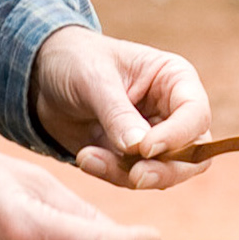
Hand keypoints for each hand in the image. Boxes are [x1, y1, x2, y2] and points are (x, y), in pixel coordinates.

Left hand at [31, 25, 210, 190]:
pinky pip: (132, 178)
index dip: (178, 136)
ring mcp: (154, 138)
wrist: (42, 75)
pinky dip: (110, 174)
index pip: (196, 115)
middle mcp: (172, 112)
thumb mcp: (95, 79)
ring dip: (127, 174)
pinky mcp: (131, 159)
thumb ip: (118, 113)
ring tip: (88, 157)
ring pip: (164, 174)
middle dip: (165, 170)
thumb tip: (140, 149)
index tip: (146, 148)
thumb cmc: (76, 61)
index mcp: (175, 80)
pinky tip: (85, 157)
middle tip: (135, 176)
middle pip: (193, 155)